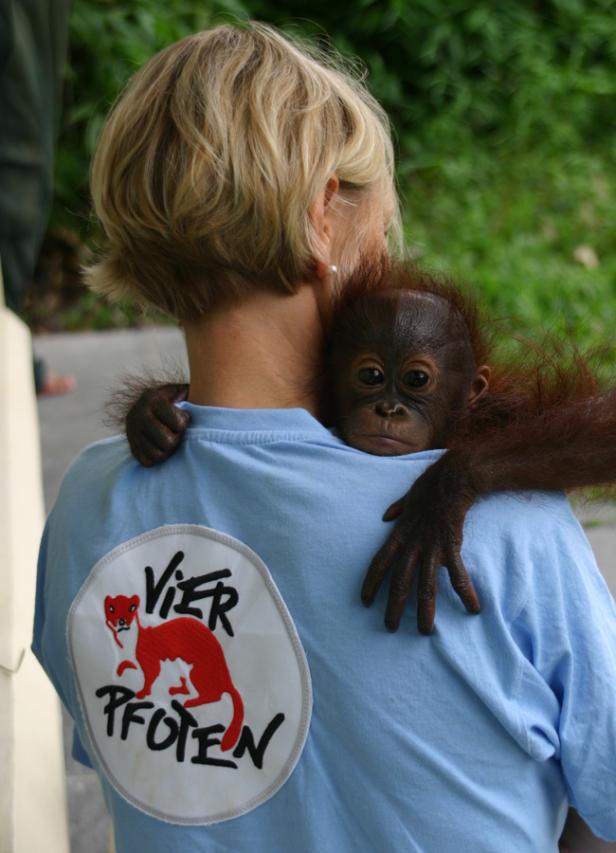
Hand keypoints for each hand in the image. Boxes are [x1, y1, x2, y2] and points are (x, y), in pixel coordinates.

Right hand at [126, 383, 189, 466]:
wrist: (150, 404)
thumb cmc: (176, 398)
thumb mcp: (182, 391)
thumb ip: (194, 394)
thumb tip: (205, 399)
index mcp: (152, 398)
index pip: (177, 423)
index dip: (184, 424)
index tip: (184, 418)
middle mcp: (137, 414)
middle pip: (167, 442)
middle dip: (176, 439)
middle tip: (177, 432)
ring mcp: (131, 431)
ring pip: (157, 455)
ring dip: (168, 451)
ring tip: (169, 439)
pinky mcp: (131, 445)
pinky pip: (147, 461)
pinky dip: (157, 458)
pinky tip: (160, 446)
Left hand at [361, 452, 480, 633]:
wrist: (453, 477)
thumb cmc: (431, 485)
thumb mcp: (408, 497)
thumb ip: (397, 509)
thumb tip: (386, 516)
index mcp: (400, 533)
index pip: (380, 561)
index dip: (371, 582)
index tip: (364, 600)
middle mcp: (413, 543)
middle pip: (399, 580)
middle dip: (393, 605)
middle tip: (389, 626)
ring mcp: (432, 546)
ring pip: (425, 584)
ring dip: (424, 608)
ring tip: (424, 630)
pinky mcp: (452, 545)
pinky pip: (458, 575)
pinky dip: (465, 592)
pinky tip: (473, 608)